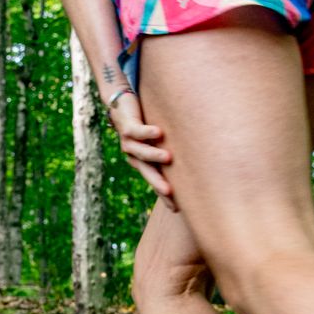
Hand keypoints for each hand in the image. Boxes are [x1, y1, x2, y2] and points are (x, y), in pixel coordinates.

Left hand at [107, 91, 175, 208]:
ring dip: (154, 155)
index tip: (175, 207)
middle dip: (158, 183)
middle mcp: (134, 157)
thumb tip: (192, 163)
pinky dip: (148, 132)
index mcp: (142, 163)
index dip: (164, 194)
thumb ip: (169, 151)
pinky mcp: (127, 128)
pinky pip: (137, 132)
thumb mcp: (157, 142)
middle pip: (148, 172)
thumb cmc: (145, 124)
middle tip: (170, 192)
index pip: (155, 181)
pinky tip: (158, 132)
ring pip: (142, 152)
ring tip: (168, 157)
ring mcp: (129, 144)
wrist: (121, 106)